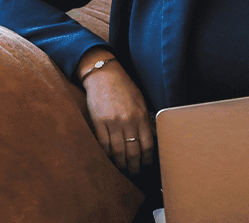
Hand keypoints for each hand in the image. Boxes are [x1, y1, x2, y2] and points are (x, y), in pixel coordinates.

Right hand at [79, 53, 153, 174]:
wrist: (104, 75)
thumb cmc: (124, 87)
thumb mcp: (140, 100)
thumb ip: (144, 119)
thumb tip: (149, 138)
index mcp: (140, 116)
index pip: (147, 144)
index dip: (147, 158)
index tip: (146, 164)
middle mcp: (128, 121)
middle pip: (133, 151)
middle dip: (134, 165)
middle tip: (135, 172)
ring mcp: (112, 122)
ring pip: (118, 151)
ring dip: (121, 163)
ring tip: (122, 168)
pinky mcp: (99, 122)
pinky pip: (104, 144)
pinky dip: (107, 153)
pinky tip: (110, 157)